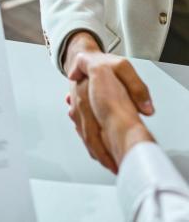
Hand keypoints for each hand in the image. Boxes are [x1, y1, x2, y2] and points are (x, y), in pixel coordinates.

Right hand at [69, 52, 154, 167]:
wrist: (83, 56)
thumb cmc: (103, 62)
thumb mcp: (122, 67)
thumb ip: (136, 86)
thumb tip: (146, 109)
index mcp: (87, 91)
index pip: (93, 123)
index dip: (103, 142)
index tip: (116, 155)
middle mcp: (79, 100)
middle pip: (88, 132)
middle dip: (101, 152)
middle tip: (116, 166)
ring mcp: (75, 105)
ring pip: (84, 133)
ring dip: (96, 150)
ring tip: (110, 163)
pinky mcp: (76, 109)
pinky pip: (81, 129)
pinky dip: (90, 142)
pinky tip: (99, 152)